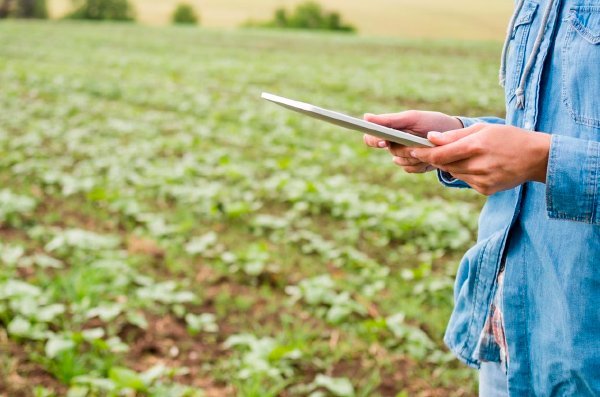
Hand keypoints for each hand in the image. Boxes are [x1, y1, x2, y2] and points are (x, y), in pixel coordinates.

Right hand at [362, 111, 462, 172]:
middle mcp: (393, 144)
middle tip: (419, 142)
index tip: (384, 141)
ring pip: (401, 162)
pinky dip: (421, 163)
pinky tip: (430, 156)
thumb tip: (365, 117)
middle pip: (391, 151)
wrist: (453, 136)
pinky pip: (410, 169)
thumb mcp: (411, 118)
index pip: (371, 138)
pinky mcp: (412, 166)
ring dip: (416, 155)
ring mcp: (402, 156)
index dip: (374, 141)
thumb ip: (389, 120)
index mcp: (389, 130)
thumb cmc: (431, 122)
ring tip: (429, 146)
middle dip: (406, 148)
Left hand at [410, 124, 550, 195]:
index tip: (411, 150)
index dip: (422, 153)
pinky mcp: (485, 190)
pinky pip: (466, 181)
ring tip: (465, 155)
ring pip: (454, 173)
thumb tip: (431, 138)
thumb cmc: (508, 138)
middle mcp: (477, 165)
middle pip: (444, 164)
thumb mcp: (483, 129)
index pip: (439, 154)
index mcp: (475, 146)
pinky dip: (466, 173)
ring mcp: (482, 180)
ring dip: (452, 165)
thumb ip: (455, 135)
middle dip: (436, 158)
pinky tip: (479, 165)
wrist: (537, 157)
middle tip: (430, 150)